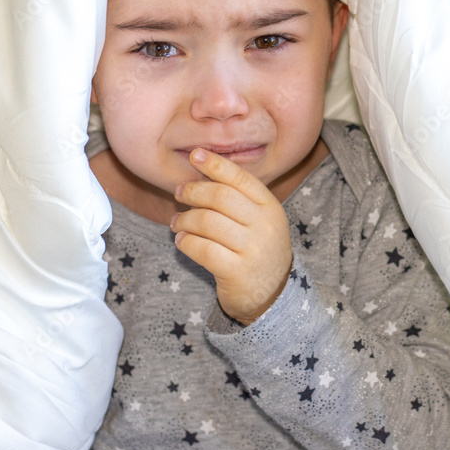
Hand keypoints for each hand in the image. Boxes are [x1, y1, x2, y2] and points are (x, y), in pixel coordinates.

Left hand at [171, 148, 292, 325]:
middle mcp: (265, 225)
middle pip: (220, 196)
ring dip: (184, 219)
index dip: (215, 164)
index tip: (194, 155)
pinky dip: (186, 242)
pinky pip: (202, 249)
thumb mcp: (259, 220)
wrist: (272, 294)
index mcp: (270, 207)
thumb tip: (201, 172)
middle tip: (179, 193)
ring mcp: (252, 249)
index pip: (240, 178)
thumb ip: (238, 198)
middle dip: (193, 190)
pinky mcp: (236, 272)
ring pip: (207, 222)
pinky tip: (182, 241)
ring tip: (177, 222)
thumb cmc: (256, 249)